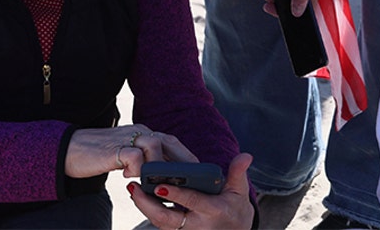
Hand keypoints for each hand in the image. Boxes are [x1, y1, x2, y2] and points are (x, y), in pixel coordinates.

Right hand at [64, 125, 194, 178]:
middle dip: (183, 161)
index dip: (184, 156)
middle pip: (168, 142)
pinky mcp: (113, 150)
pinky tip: (135, 180)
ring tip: (164, 183)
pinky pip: (134, 157)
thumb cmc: (97, 156)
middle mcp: (137, 132)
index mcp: (141, 133)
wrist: (67, 150)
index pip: (170, 141)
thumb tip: (159, 176)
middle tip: (191, 179)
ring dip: (161, 166)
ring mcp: (125, 139)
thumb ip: (141, 161)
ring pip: (154, 146)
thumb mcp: (124, 156)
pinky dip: (140, 169)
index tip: (196, 172)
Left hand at [129, 153, 255, 229]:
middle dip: (148, 204)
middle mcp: (197, 224)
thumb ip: (238, 173)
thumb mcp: (240, 192)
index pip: (191, 201)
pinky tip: (141, 197)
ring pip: (160, 223)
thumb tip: (245, 156)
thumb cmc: (235, 211)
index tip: (160, 185)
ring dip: (145, 207)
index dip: (176, 194)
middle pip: (167, 218)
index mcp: (213, 211)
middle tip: (135, 187)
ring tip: (134, 189)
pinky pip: (161, 225)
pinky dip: (149, 211)